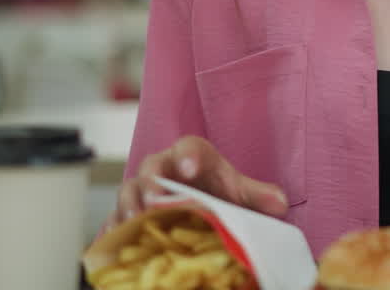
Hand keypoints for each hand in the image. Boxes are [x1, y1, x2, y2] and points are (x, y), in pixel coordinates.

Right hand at [107, 136, 288, 228]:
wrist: (195, 202)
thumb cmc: (215, 190)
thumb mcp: (237, 191)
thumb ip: (256, 195)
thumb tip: (279, 203)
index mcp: (192, 157)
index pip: (190, 147)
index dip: (189, 155)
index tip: (191, 168)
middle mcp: (162, 169)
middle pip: (152, 168)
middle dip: (153, 183)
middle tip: (155, 200)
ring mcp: (141, 191)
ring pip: (128, 191)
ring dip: (129, 206)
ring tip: (133, 221)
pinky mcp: (126, 213)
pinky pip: (113, 218)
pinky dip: (111, 230)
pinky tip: (109, 242)